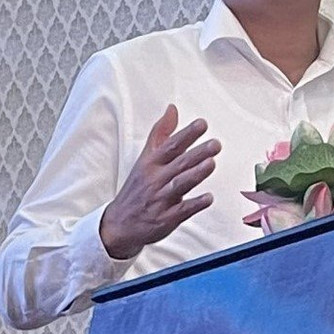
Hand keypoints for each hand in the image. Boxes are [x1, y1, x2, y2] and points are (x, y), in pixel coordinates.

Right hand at [99, 104, 220, 259]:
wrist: (118, 224)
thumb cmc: (137, 187)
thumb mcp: (145, 158)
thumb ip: (161, 133)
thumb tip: (172, 109)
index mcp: (151, 163)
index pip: (171, 145)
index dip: (187, 134)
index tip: (202, 124)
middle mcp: (155, 179)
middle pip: (178, 164)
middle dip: (197, 153)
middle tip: (215, 144)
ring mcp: (160, 200)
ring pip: (179, 185)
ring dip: (195, 174)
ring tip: (211, 163)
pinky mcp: (165, 219)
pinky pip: (181, 211)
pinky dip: (194, 205)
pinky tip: (208, 198)